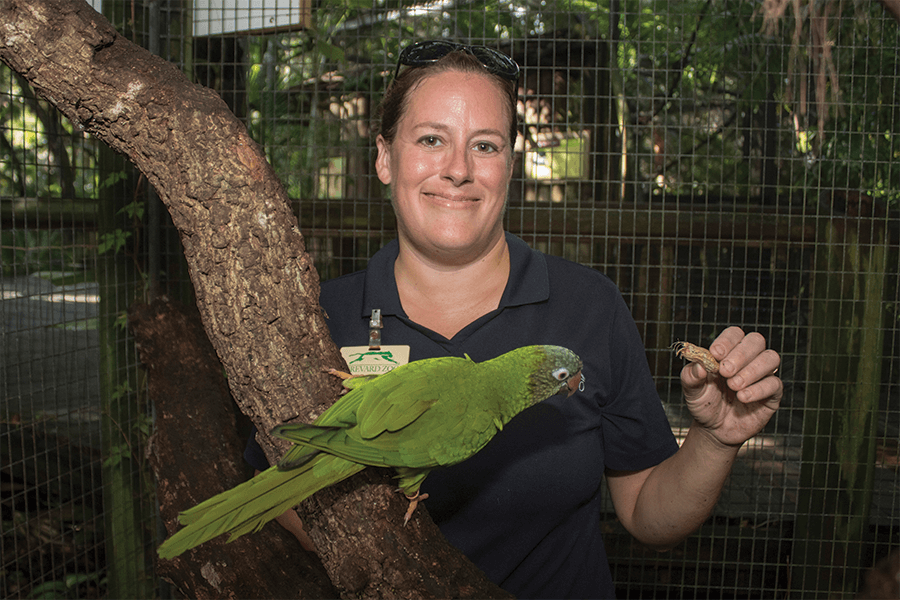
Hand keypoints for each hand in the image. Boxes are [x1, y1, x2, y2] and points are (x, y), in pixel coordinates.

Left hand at [680, 327, 782, 446]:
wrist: (714, 429)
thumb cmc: (705, 403)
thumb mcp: (692, 390)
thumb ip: (691, 376)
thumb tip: (699, 366)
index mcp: (728, 352)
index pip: (735, 334)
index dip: (727, 341)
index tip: (715, 354)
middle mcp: (748, 359)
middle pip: (756, 341)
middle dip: (740, 354)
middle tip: (725, 372)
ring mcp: (762, 375)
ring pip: (771, 358)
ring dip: (752, 370)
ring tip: (733, 385)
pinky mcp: (772, 394)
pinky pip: (774, 384)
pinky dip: (758, 389)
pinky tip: (742, 397)